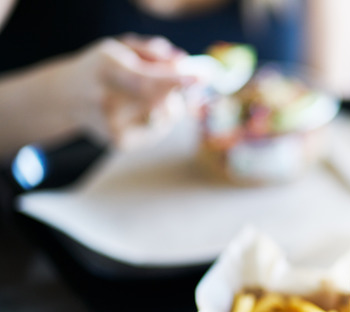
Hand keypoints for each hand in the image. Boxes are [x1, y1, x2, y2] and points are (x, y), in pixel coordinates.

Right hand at [63, 34, 193, 148]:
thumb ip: (153, 51)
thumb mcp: (122, 47)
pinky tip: (144, 109)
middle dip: (180, 92)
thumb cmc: (103, 67)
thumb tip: (182, 62)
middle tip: (187, 82)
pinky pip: (159, 130)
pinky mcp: (119, 142)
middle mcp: (105, 100)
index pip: (144, 81)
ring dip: (171, 105)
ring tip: (152, 94)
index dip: (175, 82)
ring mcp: (111, 125)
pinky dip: (161, 118)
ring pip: (164, 117)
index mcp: (106, 69)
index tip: (201, 78)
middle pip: (159, 102)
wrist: (66, 96)